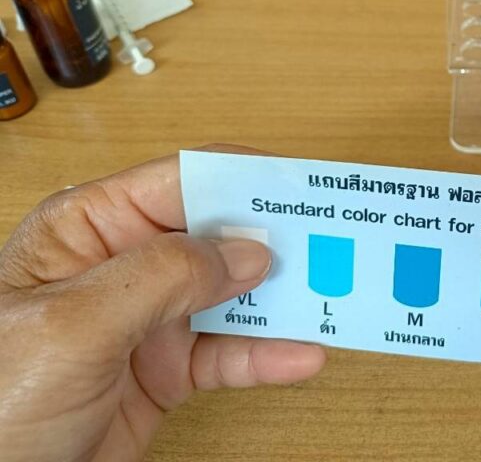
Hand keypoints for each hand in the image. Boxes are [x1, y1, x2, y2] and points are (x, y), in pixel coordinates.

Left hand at [0, 147, 325, 461]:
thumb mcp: (71, 326)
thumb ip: (161, 278)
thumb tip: (247, 251)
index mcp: (89, 229)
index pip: (182, 182)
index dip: (245, 179)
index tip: (304, 187)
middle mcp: (125, 265)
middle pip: (219, 235)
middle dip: (278, 237)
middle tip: (339, 241)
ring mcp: (148, 320)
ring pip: (234, 295)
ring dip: (284, 297)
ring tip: (337, 296)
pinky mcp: (166, 372)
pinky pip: (229, 355)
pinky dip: (269, 357)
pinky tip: (303, 357)